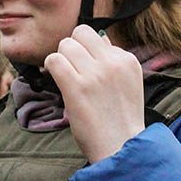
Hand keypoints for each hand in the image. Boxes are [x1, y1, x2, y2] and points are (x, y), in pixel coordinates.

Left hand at [44, 24, 144, 162]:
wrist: (120, 147)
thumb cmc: (121, 120)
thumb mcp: (128, 84)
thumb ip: (115, 61)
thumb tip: (101, 39)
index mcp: (128, 60)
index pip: (98, 37)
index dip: (88, 52)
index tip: (87, 70)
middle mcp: (113, 62)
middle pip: (81, 33)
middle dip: (72, 48)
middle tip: (72, 70)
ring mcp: (95, 73)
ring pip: (65, 45)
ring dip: (61, 59)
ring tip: (66, 78)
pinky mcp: (77, 86)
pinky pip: (54, 60)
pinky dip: (51, 68)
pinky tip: (58, 82)